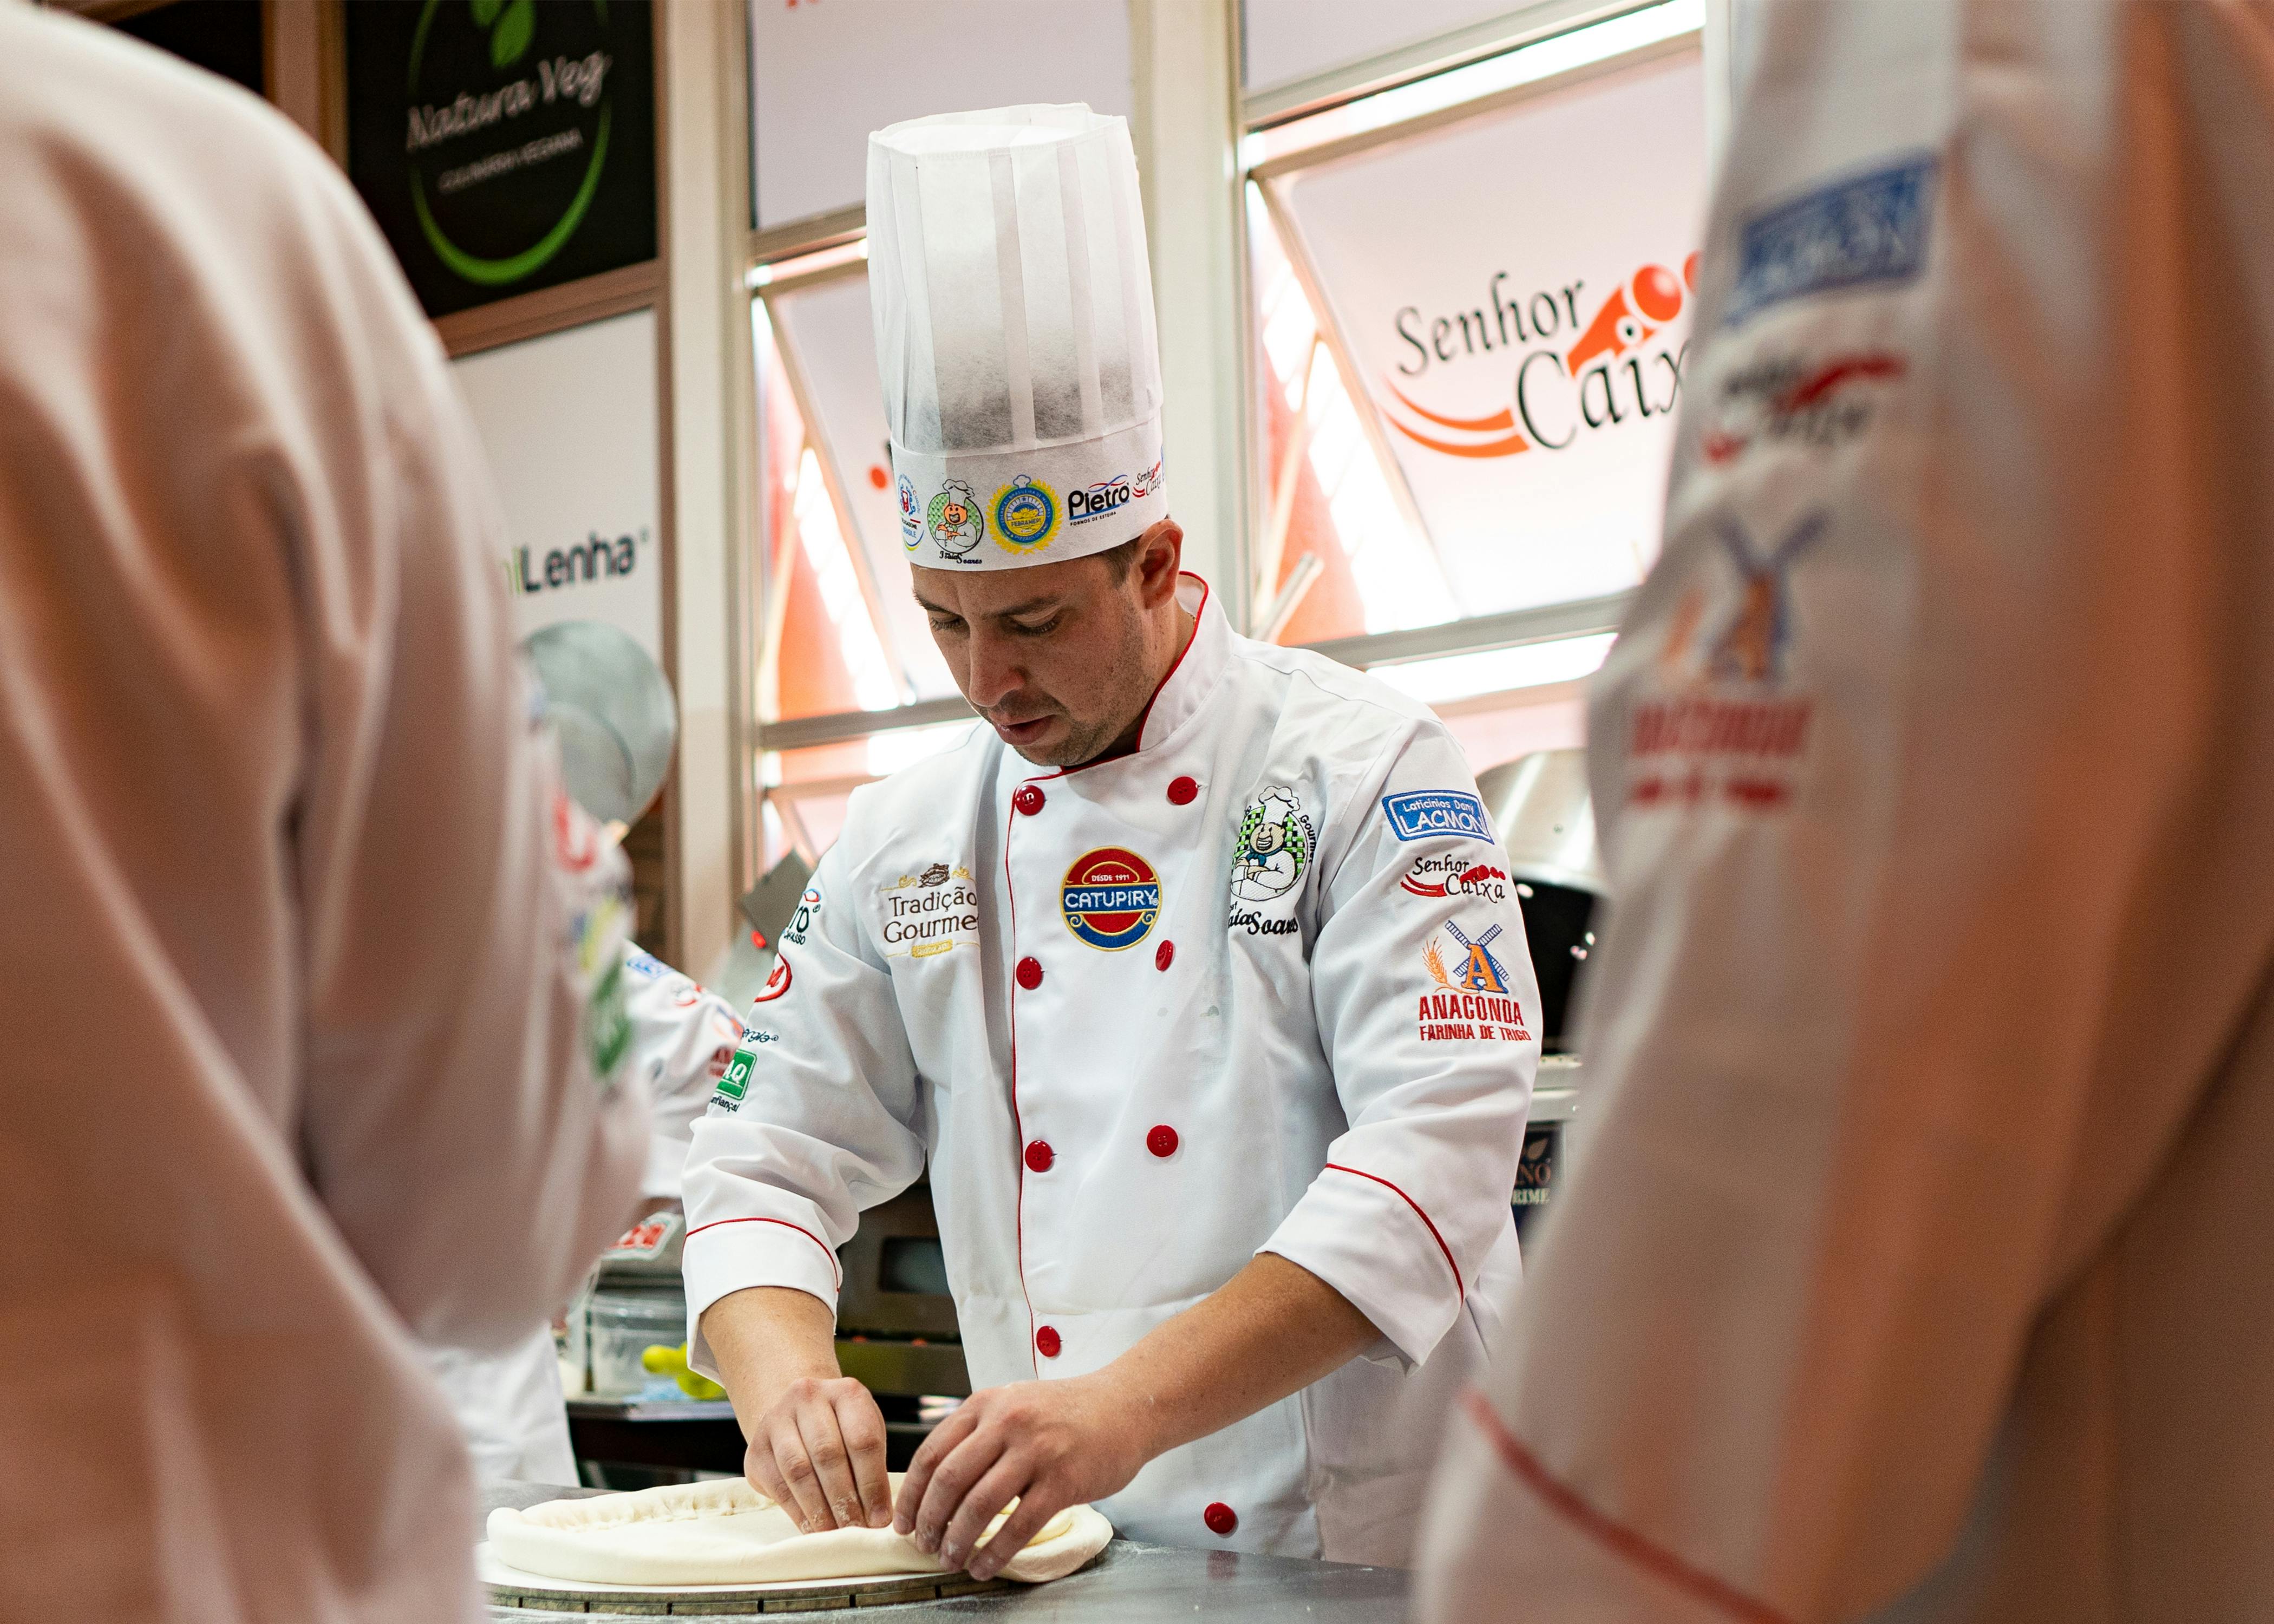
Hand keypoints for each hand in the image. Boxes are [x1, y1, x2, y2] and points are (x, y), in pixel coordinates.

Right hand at [743, 1374, 893, 1533]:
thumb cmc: (841, 1429)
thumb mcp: (864, 1432)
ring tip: (835, 1533)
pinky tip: (813, 1528)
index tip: (880, 1517)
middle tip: (857, 1530)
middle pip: (828, 1454)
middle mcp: (809, 1397)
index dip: (873, 1483)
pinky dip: (797, 1512)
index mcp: (846, 1392)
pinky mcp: (756, 1447)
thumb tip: (879, 1517)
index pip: (862, 1440)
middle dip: (845, 1499)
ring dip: (819, 1509)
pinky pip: (777, 1485)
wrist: (796, 1415)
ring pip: (799, 1470)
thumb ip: (873, 1466)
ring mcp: (777, 1419)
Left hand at [895, 1373, 1148, 1580]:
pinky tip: (985, 1565)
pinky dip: (995, 1551)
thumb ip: (978, 1433)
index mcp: (986, 1404)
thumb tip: (937, 1482)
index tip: (904, 1522)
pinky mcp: (1063, 1479)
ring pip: (980, 1504)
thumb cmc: (1067, 1411)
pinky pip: (1019, 1524)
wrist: (1125, 1406)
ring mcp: (1036, 1450)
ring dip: (958, 1540)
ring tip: (952, 1559)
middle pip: (949, 1479)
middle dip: (930, 1521)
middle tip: (925, 1546)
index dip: (912, 1495)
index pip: (932, 1453)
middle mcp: (1007, 1422)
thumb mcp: (1013, 1404)